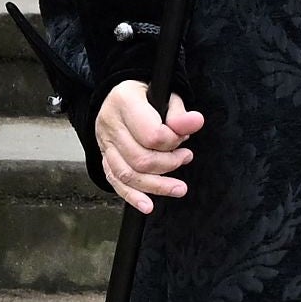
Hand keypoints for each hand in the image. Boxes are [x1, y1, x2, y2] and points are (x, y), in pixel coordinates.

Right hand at [93, 84, 200, 217]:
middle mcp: (110, 124)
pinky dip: (132, 197)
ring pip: (128, 174)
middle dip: (169, 164)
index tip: (184, 137)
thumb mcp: (167, 95)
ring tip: (179, 187)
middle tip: (185, 157)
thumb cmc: (147, 95)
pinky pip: (115, 182)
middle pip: (140, 159)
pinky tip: (148, 206)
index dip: (173, 142)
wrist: (121, 95)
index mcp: (124, 102)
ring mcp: (104, 143)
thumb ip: (180, 114)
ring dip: (157, 185)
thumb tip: (195, 122)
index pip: (152, 135)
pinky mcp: (105, 158)